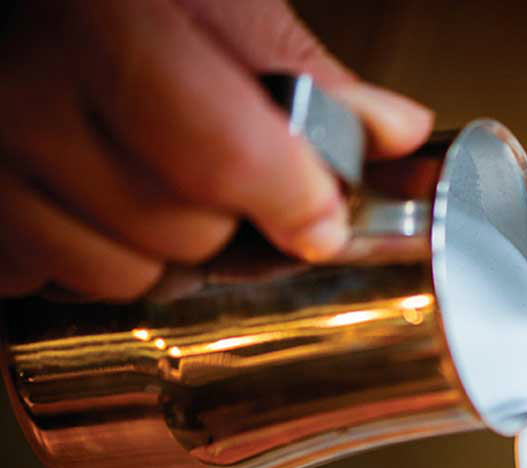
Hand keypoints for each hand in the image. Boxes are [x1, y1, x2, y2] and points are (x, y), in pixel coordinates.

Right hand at [0, 0, 431, 299]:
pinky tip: (85, 201)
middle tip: (212, 167)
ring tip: (141, 178)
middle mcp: (25, 92)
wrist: (29, 9)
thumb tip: (393, 132)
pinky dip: (85, 259)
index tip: (320, 219)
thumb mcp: (212, 1)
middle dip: (225, 217)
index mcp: (105, 22)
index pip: (221, 156)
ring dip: (155, 249)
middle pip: (182, 231)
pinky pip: (52, 284)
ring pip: (121, 275)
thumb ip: (305, 73)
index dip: (289, 199)